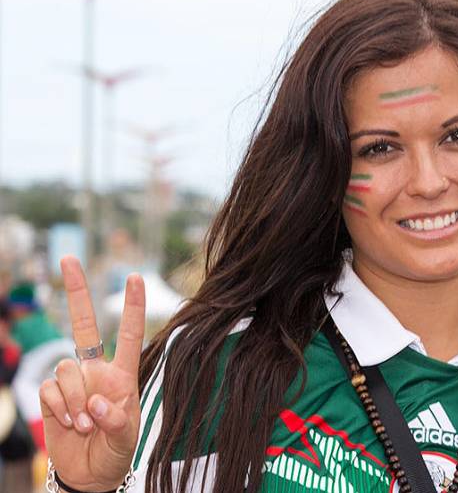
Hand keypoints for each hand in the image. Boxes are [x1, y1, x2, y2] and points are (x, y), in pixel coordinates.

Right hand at [40, 256, 144, 490]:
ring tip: (86, 424)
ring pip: (65, 368)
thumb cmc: (115, 453)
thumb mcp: (126, 440)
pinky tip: (70, 423)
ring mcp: (72, 382)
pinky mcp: (50, 397)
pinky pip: (49, 389)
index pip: (127, 334)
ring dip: (75, 399)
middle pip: (82, 325)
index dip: (131, 306)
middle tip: (68, 258)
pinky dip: (60, 407)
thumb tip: (98, 404)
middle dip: (77, 292)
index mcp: (123, 375)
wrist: (89, 474)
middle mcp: (96, 371)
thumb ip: (117, 422)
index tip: (135, 277)